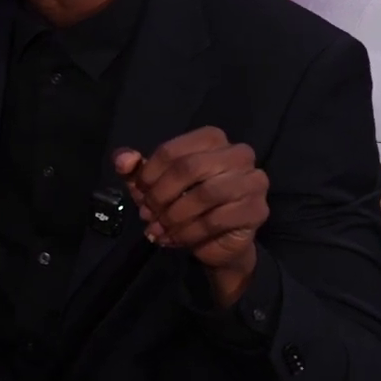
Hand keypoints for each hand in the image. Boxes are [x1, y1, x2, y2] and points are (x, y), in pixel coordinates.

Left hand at [114, 127, 268, 300]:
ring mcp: (253, 181)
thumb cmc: (183, 203)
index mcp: (212, 139)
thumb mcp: (153, 184)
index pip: (172, 151)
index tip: (139, 194)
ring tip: (159, 228)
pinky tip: (175, 238)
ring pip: (205, 194)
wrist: (214, 241)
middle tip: (147, 214)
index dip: (149, 174)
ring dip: (174, 215)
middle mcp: (239, 154)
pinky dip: (189, 231)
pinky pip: (217, 220)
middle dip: (161, 195)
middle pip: (189, 168)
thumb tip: (122, 159)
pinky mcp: (258, 210)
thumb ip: (134, 168)